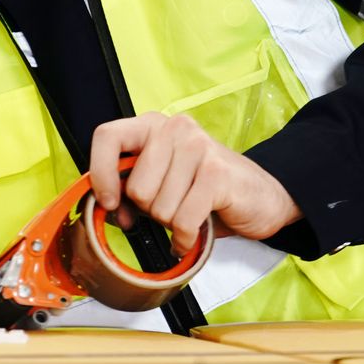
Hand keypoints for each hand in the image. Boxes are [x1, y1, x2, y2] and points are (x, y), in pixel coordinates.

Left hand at [88, 112, 300, 254]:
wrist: (262, 197)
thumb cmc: (206, 190)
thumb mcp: (162, 183)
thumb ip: (130, 189)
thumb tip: (108, 209)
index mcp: (153, 125)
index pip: (107, 136)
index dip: (100, 174)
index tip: (110, 202)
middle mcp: (175, 128)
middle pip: (136, 188)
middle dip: (151, 210)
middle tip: (173, 205)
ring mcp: (198, 148)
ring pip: (159, 208)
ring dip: (173, 223)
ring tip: (191, 211)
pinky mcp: (216, 173)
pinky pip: (183, 221)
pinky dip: (187, 238)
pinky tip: (195, 233)